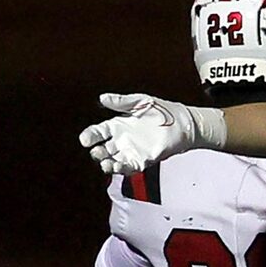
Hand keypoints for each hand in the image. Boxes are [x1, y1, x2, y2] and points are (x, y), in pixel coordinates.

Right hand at [78, 93, 226, 174]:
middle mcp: (122, 141)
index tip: (84, 139)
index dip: (90, 136)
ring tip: (105, 165)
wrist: (181, 123)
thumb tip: (102, 98)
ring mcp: (132, 152)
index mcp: (117, 125)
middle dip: (98, 153)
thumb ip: (121, 102)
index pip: (98, 133)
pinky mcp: (144, 160)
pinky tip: (118, 167)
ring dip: (108, 165)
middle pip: (103, 150)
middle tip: (96, 153)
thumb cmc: (160, 110)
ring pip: (114, 161)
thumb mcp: (139, 102)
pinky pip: (130, 167)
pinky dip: (123, 169)